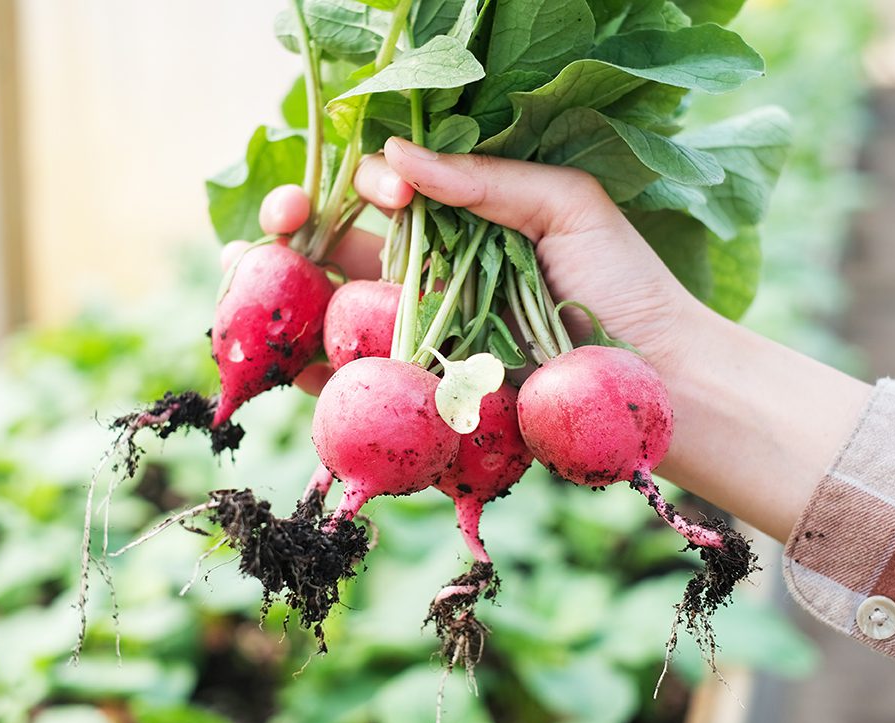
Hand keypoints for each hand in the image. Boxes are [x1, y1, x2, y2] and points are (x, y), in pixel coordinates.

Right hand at [234, 141, 871, 541]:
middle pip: (341, 249)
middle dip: (293, 229)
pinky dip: (315, 371)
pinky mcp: (426, 396)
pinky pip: (358, 381)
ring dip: (279, 294)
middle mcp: (430, 279)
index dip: (360, 184)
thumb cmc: (623, 284)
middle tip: (273, 222)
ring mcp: (422, 339)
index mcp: (459, 227)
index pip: (385, 195)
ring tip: (239, 275)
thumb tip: (396, 154)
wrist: (654, 377)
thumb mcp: (564, 205)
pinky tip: (286, 353)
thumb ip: (483, 179)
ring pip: (334, 312)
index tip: (381, 192)